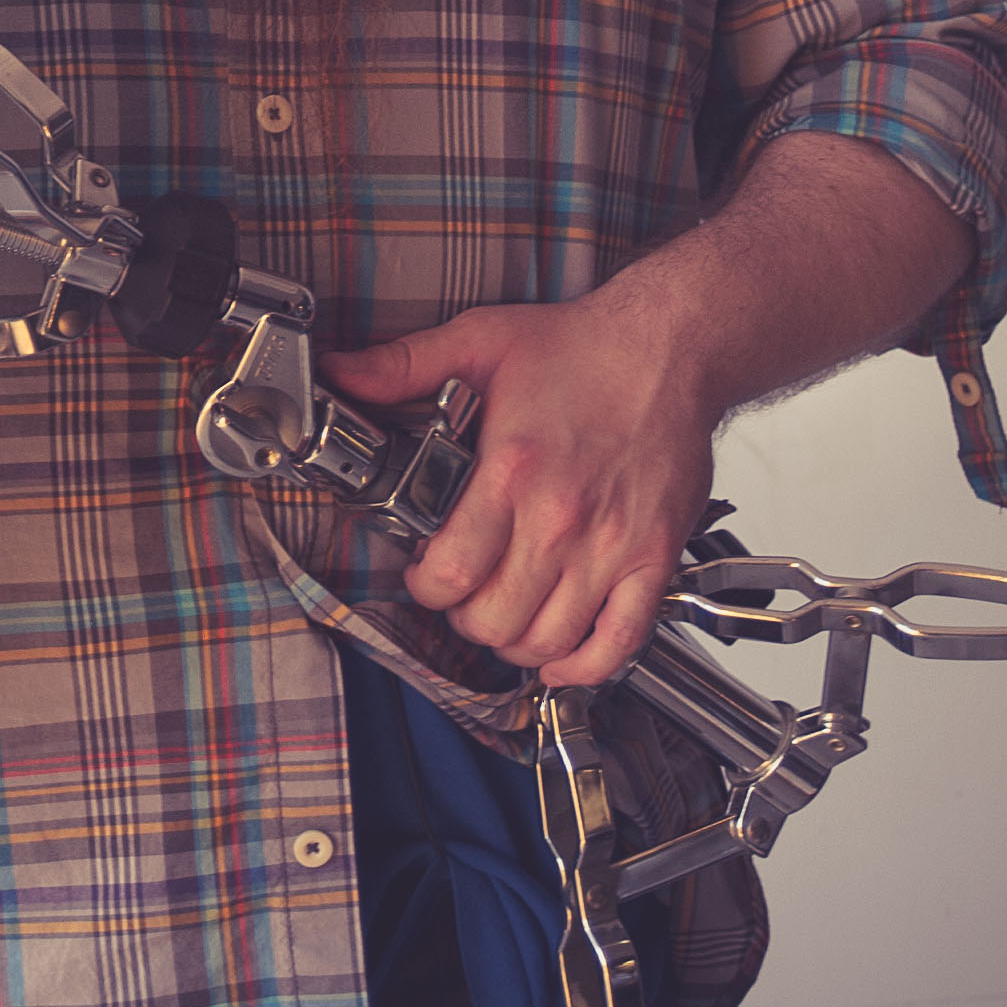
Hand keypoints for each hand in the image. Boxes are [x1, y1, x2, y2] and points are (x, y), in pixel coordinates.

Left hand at [319, 291, 716, 690]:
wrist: (667, 349)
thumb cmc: (579, 347)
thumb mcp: (476, 341)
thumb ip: (400, 365)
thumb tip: (338, 376)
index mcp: (511, 470)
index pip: (452, 571)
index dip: (426, 586)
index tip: (424, 574)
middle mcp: (561, 518)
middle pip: (494, 617)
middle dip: (462, 617)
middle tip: (459, 595)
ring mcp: (611, 545)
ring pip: (548, 638)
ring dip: (512, 642)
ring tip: (500, 617)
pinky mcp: (653, 557)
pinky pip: (619, 641)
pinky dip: (583, 665)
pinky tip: (558, 656)